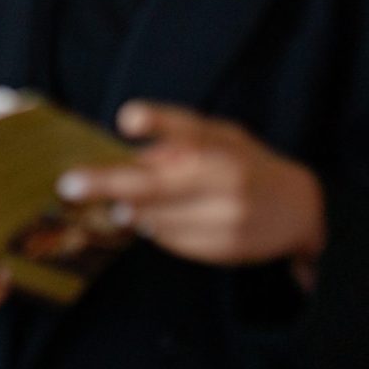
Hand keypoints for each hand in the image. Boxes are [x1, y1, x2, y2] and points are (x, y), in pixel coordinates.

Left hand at [58, 101, 325, 280]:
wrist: (299, 209)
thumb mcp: (218, 136)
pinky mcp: (223, 249)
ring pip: (154, 219)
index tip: (128, 120)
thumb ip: (176, 139)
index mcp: (219, 144)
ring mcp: (226, 218)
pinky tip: (167, 218)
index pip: (186, 128)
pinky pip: (169, 241)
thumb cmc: (243, 162)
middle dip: (107, 185)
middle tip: (69, 185)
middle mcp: (225, 180)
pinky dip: (158, 229)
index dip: (157, 122)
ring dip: (132, 210)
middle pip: (156, 186)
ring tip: (126, 202)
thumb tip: (123, 153)